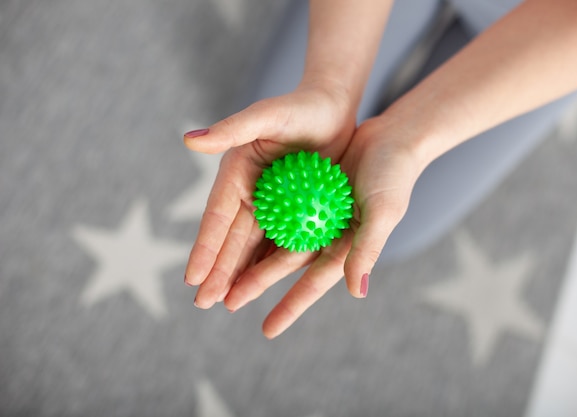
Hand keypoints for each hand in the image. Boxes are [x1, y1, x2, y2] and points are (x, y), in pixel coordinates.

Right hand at [183, 83, 355, 324]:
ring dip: (241, 275)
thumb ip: (231, 130)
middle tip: (203, 304)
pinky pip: (282, 241)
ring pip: (254, 246)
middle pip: (232, 239)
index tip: (192, 278)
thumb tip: (189, 141)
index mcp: (235, 175)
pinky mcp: (294, 209)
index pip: (216, 217)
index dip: (204, 248)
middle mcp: (249, 193)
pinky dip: (270, 263)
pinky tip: (263, 286)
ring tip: (228, 303)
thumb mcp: (265, 116)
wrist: (331, 108)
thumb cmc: (298, 107)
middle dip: (217, 271)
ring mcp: (272, 205)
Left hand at [213, 113, 426, 337]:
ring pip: (278, 239)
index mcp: (348, 247)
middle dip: (258, 283)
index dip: (291, 306)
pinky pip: (280, 210)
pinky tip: (238, 230)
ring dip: (253, 256)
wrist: (395, 137)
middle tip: (227, 303)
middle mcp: (330, 235)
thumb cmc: (394, 176)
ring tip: (225, 273)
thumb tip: (357, 292)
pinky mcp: (310, 193)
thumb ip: (368, 249)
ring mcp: (318, 214)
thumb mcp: (382, 212)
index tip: (266, 331)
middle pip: (287, 264)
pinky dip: (262, 222)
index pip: (315, 282)